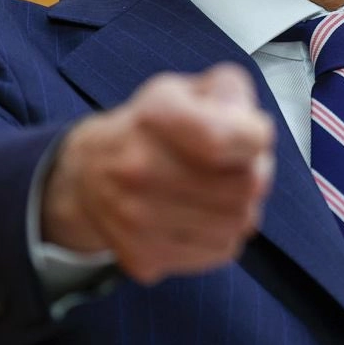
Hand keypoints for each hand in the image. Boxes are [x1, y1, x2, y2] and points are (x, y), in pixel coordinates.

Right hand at [41, 63, 274, 283]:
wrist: (88, 173)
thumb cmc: (151, 128)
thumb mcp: (185, 88)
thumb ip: (229, 91)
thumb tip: (254, 131)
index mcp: (156, 116)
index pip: (223, 137)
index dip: (253, 137)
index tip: (251, 136)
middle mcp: (139, 167)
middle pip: (244, 186)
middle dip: (255, 174)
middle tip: (240, 167)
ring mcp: (138, 217)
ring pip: (238, 223)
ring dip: (242, 207)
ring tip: (221, 192)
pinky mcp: (144, 255)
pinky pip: (219, 252)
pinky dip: (223, 235)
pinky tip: (202, 216)